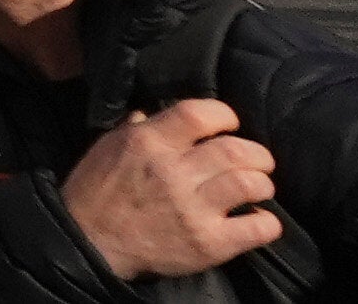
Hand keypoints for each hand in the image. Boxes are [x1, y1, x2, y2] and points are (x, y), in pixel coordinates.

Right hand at [59, 98, 280, 278]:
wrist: (90, 243)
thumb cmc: (97, 191)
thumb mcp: (108, 146)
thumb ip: (137, 127)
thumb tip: (155, 112)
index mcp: (148, 142)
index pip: (199, 113)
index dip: (225, 115)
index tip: (230, 124)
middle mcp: (172, 171)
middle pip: (235, 150)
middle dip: (257, 153)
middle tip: (259, 161)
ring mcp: (192, 209)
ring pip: (249, 184)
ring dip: (263, 184)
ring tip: (259, 187)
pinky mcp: (207, 243)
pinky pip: (256, 228)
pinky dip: (267, 223)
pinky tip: (260, 220)